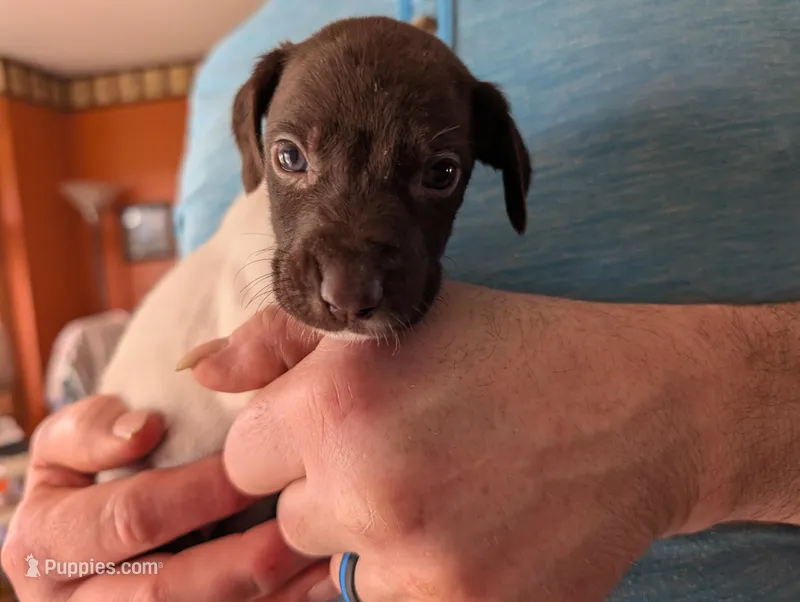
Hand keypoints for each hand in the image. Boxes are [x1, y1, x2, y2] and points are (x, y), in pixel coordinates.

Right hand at [1, 395, 335, 601]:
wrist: (91, 507)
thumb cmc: (91, 463)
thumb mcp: (73, 434)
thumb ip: (93, 427)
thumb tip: (141, 430)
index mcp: (42, 540)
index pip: (132, 516)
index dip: (195, 494)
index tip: (250, 470)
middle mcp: (69, 598)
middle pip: (162, 590)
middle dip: (237, 561)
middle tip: (296, 529)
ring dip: (263, 594)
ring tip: (317, 560)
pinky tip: (314, 584)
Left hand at [191, 281, 748, 600]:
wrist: (640, 406)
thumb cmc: (515, 349)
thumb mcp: (401, 316)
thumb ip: (279, 339)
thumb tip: (198, 371)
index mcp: (333, 403)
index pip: (244, 456)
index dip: (295, 440)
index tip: (348, 426)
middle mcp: (363, 486)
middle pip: (291, 519)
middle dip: (337, 490)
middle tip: (414, 451)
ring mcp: (416, 560)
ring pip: (345, 570)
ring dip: (382, 539)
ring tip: (451, 487)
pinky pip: (400, 600)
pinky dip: (426, 574)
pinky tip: (475, 526)